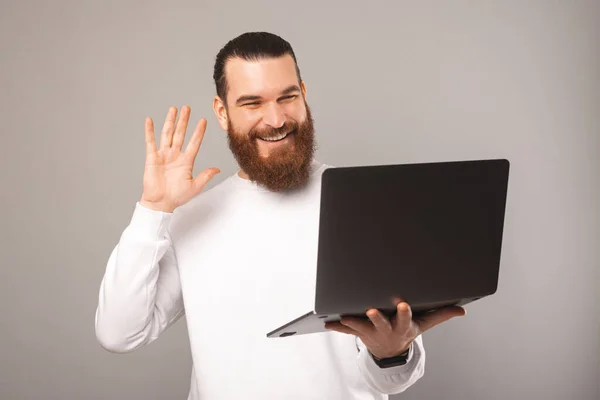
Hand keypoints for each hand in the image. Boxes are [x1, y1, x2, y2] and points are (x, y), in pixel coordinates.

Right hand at [140, 105, 219, 212]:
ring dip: (170, 121)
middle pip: (180, 134)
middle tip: (187, 108)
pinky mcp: (152, 158)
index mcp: (186, 161)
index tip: (203, 120)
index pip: (194, 143)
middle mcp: (175, 155)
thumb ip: (205, 176)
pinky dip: (149, 131)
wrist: (161, 203)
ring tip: (173, 109)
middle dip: (184, 121)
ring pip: (168, 134)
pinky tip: (150, 120)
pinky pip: (150, 142)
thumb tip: (217, 169)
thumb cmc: (177, 196)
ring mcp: (163, 155)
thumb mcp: (195, 186)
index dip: (199, 132)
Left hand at [325, 302, 465, 358]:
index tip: (402, 304)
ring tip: (344, 316)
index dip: (403, 312)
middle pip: (381, 323)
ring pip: (361, 327)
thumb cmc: (407, 331)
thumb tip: (462, 310)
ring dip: (352, 322)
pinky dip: (337, 326)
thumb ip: (441, 314)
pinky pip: (346, 330)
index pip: (404, 318)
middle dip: (376, 317)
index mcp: (402, 326)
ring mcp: (371, 332)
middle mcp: (386, 330)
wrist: (391, 352)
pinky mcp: (359, 333)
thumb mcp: (424, 324)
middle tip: (371, 310)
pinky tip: (327, 322)